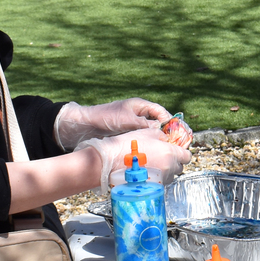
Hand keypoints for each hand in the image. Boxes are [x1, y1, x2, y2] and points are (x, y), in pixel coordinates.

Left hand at [55, 99, 171, 150]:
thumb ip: (144, 124)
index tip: (176, 131)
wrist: (83, 127)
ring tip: (164, 151)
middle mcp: (138, 116)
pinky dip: (147, 146)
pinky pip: (141, 141)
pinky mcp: (127, 137)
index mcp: (139, 106)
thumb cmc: (105, 117)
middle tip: (174, 144)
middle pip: (157, 124)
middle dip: (165, 133)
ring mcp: (132, 126)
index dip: (169, 121)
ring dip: (156, 141)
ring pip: (149, 134)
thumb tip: (159, 130)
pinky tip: (150, 154)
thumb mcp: (126, 119)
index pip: (159, 112)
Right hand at [78, 129, 189, 192]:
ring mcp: (161, 179)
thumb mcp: (147, 133)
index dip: (182, 153)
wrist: (111, 162)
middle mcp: (169, 167)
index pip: (187, 156)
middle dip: (174, 162)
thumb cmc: (128, 146)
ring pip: (170, 176)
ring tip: (152, 165)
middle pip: (180, 167)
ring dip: (165, 171)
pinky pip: (160, 183)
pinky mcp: (152, 187)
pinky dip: (156, 178)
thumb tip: (166, 140)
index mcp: (170, 153)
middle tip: (163, 157)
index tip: (177, 151)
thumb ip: (161, 136)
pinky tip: (146, 173)